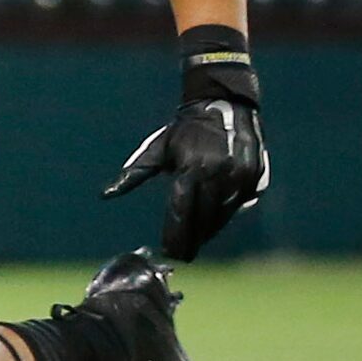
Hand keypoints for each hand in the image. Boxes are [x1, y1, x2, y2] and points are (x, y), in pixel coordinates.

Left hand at [104, 98, 267, 260]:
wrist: (224, 104)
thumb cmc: (184, 130)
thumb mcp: (156, 149)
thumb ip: (133, 174)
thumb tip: (106, 195)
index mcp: (191, 168)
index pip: (180, 211)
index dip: (174, 235)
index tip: (167, 252)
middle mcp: (218, 174)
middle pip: (203, 218)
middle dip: (191, 240)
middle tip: (182, 256)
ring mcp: (240, 176)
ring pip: (222, 215)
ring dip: (208, 231)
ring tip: (195, 243)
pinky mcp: (255, 176)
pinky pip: (239, 205)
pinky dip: (225, 216)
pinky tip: (213, 225)